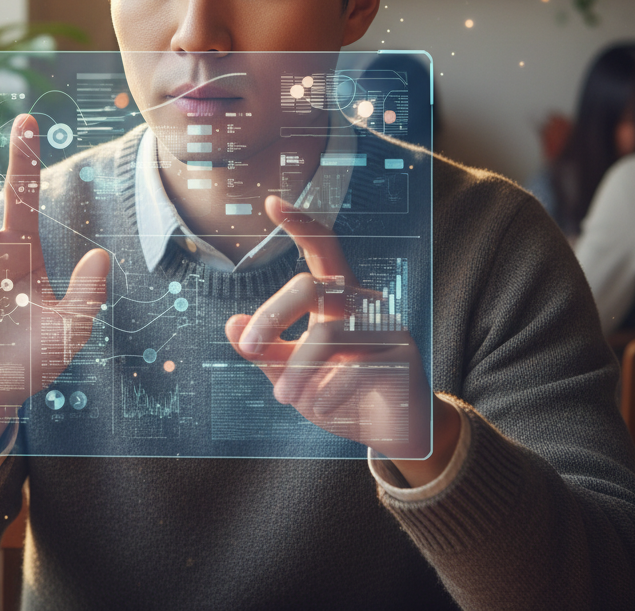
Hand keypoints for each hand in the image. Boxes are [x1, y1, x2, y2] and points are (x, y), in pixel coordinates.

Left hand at [225, 196, 439, 463]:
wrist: (392, 433)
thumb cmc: (338, 394)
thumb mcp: (292, 373)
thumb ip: (265, 350)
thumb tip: (231, 324)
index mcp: (337, 297)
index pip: (320, 249)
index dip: (299, 223)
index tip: (271, 201)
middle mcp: (362, 302)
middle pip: (310, 286)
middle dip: (272, 315)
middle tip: (249, 346)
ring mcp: (387, 326)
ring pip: (328, 333)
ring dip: (296, 369)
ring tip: (283, 396)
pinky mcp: (403, 356)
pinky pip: (352, 369)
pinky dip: (326, 392)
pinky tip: (320, 406)